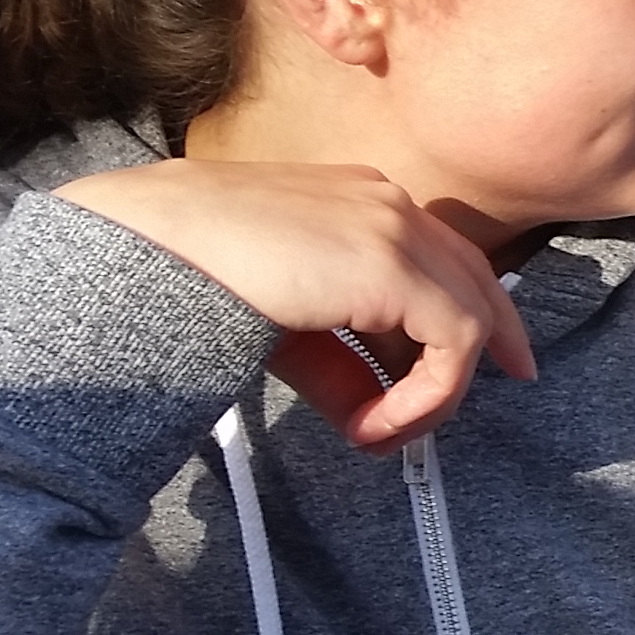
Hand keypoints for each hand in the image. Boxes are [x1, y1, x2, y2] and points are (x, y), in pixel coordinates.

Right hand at [54, 160, 535, 451]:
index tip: (487, 363)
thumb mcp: (283, 321)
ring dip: (437, 391)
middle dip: (488, 347)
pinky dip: (428, 396)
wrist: (146, 244)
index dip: (472, 311)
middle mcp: (388, 204)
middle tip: (474, 399)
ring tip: (383, 435)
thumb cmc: (192, 272)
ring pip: (469, 316)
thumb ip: (336, 362)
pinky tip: (376, 427)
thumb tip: (369, 417)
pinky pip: (453, 342)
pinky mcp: (393, 266)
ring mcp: (395, 229)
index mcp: (361, 199)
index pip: (444, 255)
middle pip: (473, 279)